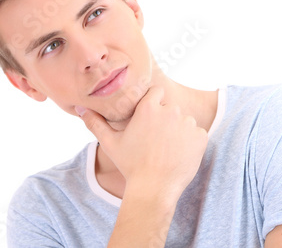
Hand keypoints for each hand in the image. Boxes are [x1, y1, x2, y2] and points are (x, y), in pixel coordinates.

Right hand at [75, 86, 208, 201]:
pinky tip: (179, 154)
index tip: (150, 119)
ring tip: (167, 149)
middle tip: (156, 140)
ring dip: (179, 130)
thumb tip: (81, 109)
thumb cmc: (131, 165)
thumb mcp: (110, 143)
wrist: (154, 189)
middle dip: (166, 120)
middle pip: (170, 108)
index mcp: (148, 108)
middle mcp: (169, 111)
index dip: (154, 104)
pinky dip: (191, 142)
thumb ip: (96, 123)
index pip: (156, 92)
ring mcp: (187, 123)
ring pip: (184, 121)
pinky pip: (197, 133)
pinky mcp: (200, 137)